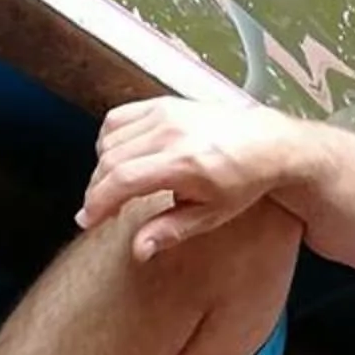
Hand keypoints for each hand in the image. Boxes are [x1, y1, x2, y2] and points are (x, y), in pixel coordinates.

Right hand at [77, 98, 303, 260]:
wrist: (267, 144)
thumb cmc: (242, 182)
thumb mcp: (210, 216)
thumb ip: (169, 231)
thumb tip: (138, 250)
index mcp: (183, 163)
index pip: (122, 179)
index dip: (97, 202)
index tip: (87, 221)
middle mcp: (171, 133)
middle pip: (110, 160)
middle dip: (96, 190)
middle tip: (99, 212)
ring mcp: (166, 114)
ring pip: (110, 138)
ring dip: (101, 166)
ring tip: (112, 189)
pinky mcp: (164, 104)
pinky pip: (119, 118)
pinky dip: (109, 139)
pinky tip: (118, 159)